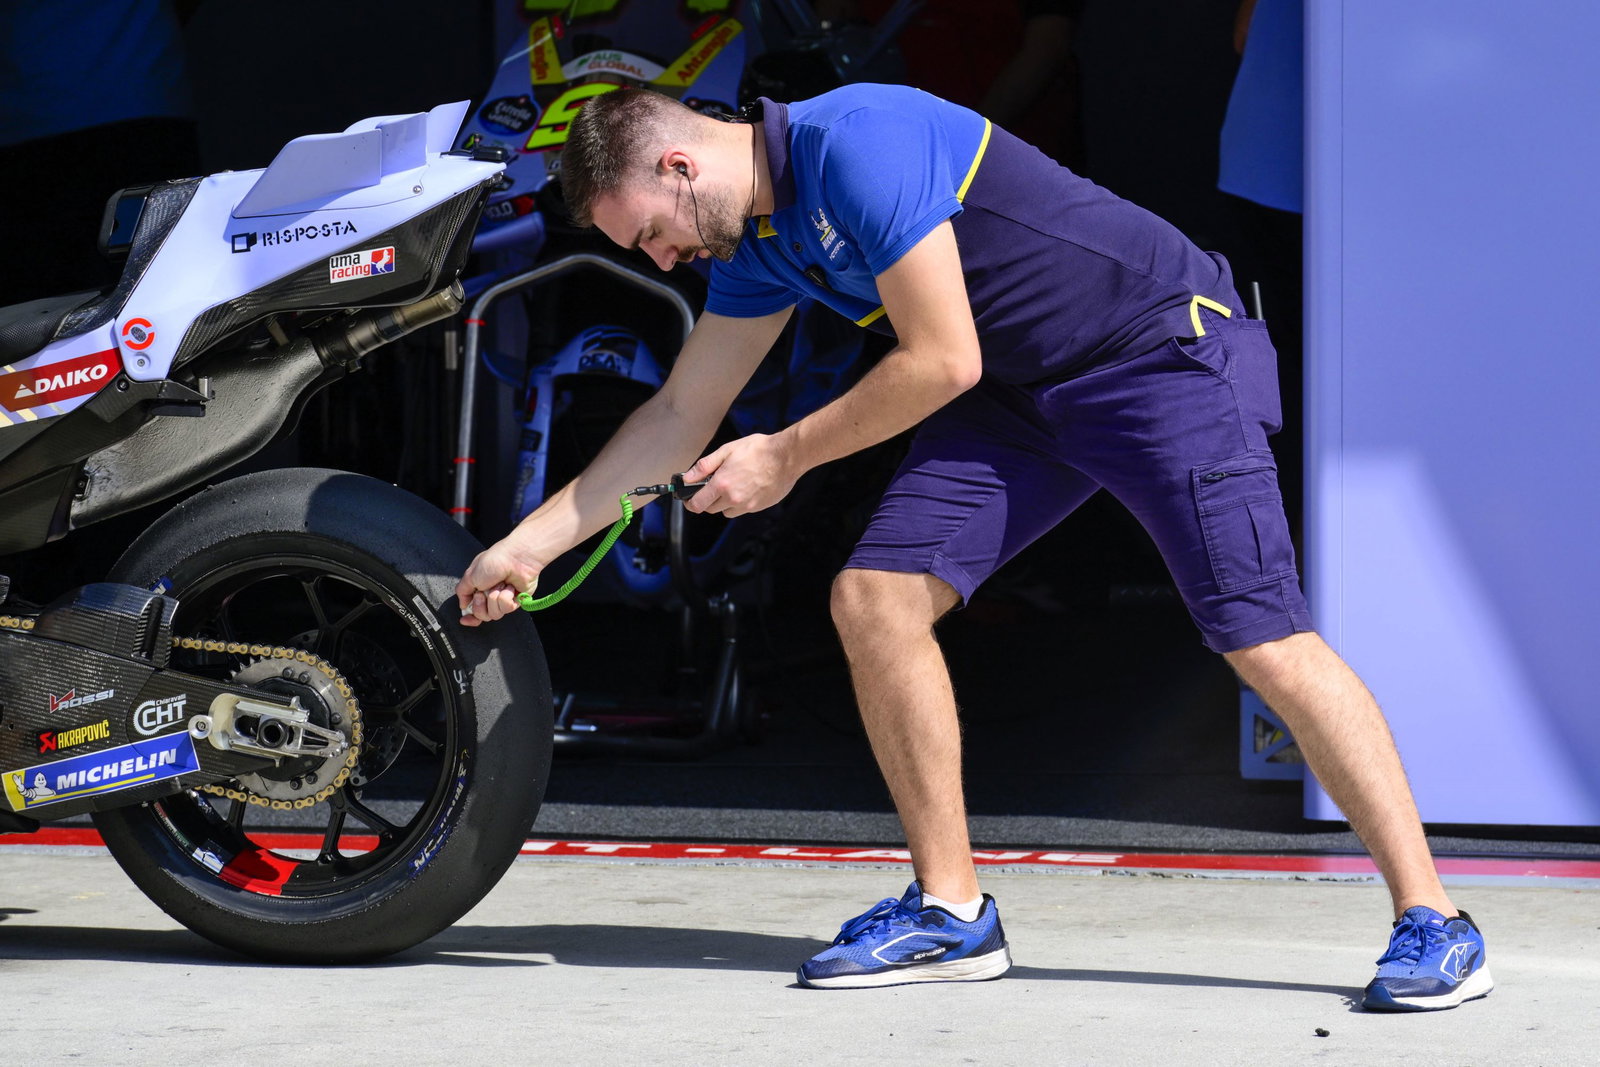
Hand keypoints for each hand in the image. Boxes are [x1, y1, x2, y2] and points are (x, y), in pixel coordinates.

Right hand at [455, 535, 545, 625]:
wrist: (517, 558)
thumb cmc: (494, 561)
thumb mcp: (470, 575)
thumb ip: (462, 591)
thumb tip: (462, 604)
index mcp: (479, 587)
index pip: (473, 609)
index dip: (469, 616)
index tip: (464, 620)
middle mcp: (491, 594)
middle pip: (482, 615)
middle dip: (480, 605)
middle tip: (483, 592)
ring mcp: (504, 598)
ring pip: (495, 614)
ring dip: (494, 599)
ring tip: (499, 585)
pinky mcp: (517, 600)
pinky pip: (507, 609)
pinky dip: (506, 598)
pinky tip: (509, 587)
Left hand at [681, 433, 797, 516]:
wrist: (786, 457)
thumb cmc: (759, 450)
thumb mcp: (727, 450)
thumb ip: (705, 465)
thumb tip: (688, 477)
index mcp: (722, 484)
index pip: (698, 504)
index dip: (690, 503)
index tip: (689, 499)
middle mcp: (733, 499)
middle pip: (711, 509)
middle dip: (708, 500)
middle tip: (712, 486)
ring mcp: (747, 505)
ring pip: (727, 511)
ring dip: (724, 503)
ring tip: (732, 485)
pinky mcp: (759, 507)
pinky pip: (743, 510)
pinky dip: (740, 502)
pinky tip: (747, 487)